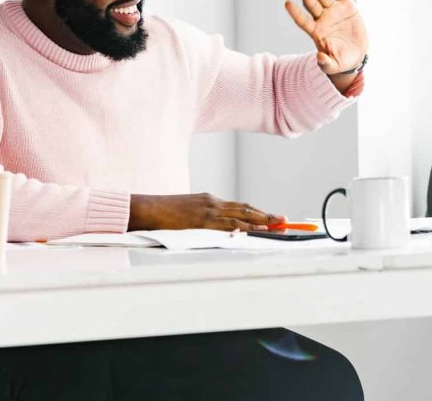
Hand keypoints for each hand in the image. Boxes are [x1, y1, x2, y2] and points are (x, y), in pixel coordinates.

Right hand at [128, 193, 285, 231]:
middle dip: (267, 215)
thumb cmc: (163, 213)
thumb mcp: (187, 212)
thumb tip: (215, 229)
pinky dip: (244, 227)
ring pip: (242, 215)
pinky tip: (255, 230)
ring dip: (262, 221)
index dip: (258, 212)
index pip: (240, 206)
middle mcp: (213, 202)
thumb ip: (203, 218)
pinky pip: (227, 224)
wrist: (147, 208)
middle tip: (284, 220)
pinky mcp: (202, 219)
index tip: (272, 217)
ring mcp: (208, 209)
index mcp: (210, 200)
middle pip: (246, 208)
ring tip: (277, 226)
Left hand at [284, 0, 368, 81]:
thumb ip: (326, 64)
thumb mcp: (335, 66)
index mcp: (316, 32)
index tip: (287, 3)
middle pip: (310, 3)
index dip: (295, 13)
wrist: (356, 54)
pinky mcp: (345, 4)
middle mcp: (321, 18)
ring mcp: (332, 10)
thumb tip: (319, 58)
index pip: (302, 20)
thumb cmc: (342, 61)